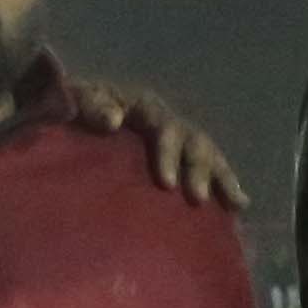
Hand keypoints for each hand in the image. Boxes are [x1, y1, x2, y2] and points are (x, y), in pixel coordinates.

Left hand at [74, 74, 246, 207]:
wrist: (67, 119)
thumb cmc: (70, 111)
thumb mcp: (74, 101)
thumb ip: (89, 105)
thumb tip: (114, 121)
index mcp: (142, 105)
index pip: (163, 125)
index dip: (169, 153)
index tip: (166, 184)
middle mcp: (165, 120)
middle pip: (192, 141)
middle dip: (198, 170)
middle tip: (197, 198)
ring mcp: (174, 139)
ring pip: (206, 153)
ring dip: (219, 177)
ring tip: (232, 204)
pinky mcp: (177, 159)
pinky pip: (209, 168)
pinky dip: (226, 184)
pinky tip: (240, 206)